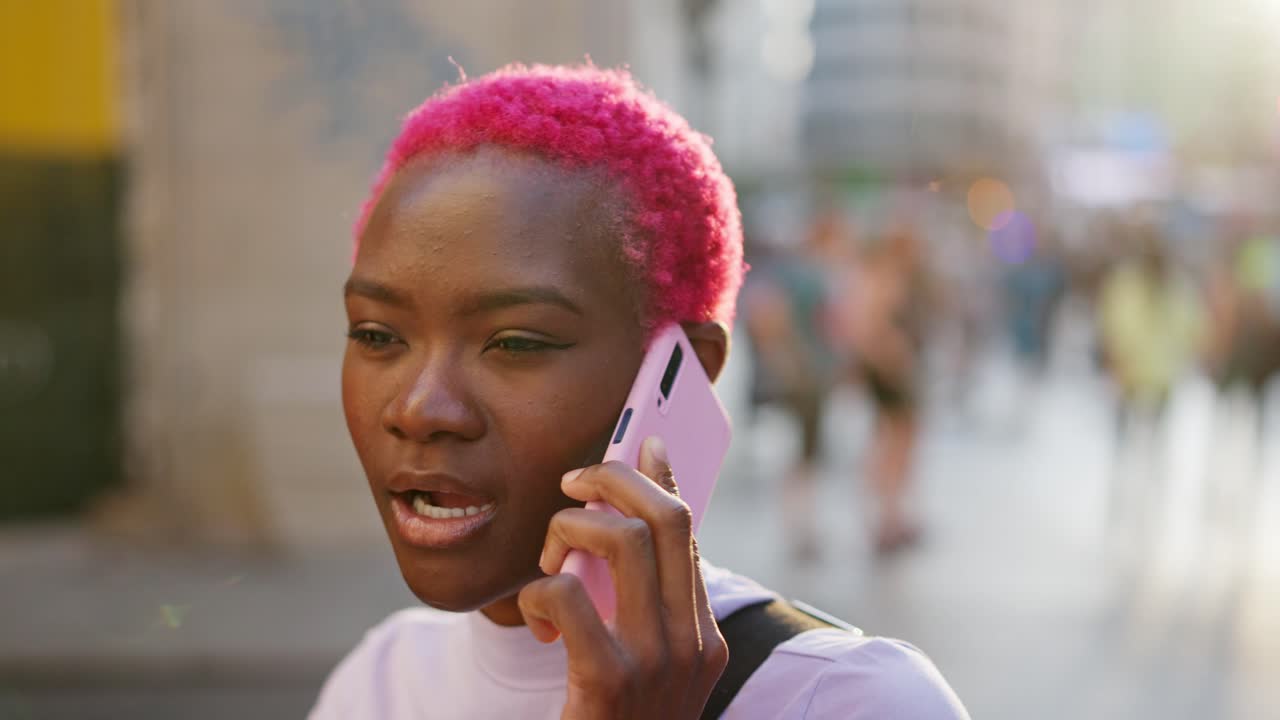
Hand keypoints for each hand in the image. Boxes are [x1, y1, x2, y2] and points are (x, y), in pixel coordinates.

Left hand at [518, 437, 727, 718]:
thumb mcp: (643, 669)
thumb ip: (639, 608)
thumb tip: (617, 529)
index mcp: (704, 638)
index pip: (691, 533)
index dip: (665, 479)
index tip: (646, 440)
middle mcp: (693, 644)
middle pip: (667, 520)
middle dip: (614, 479)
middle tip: (574, 482)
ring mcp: (659, 664)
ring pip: (624, 542)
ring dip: (571, 531)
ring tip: (548, 560)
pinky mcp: (611, 684)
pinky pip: (568, 596)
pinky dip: (539, 592)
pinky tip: (535, 619)